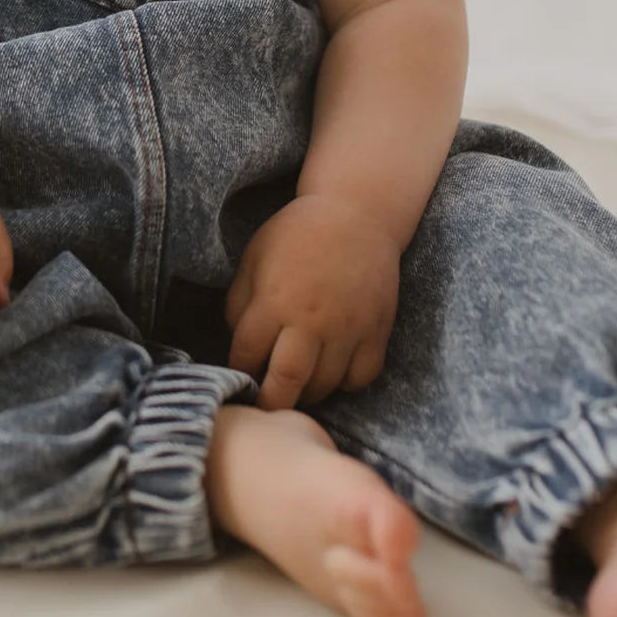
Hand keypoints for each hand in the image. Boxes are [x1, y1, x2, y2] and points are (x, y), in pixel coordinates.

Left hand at [224, 194, 401, 410]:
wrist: (357, 213)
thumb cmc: (298, 233)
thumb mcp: (254, 256)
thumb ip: (239, 303)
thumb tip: (238, 345)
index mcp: (274, 300)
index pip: (247, 355)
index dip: (239, 370)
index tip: (242, 374)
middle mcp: (310, 321)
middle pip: (286, 384)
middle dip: (271, 402)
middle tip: (267, 403)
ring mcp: (348, 329)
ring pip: (324, 386)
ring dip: (307, 392)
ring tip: (297, 384)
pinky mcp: (377, 332)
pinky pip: (359, 378)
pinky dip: (344, 382)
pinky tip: (332, 368)